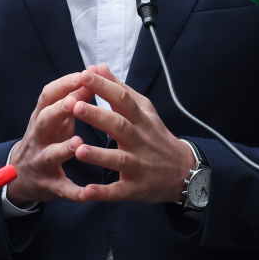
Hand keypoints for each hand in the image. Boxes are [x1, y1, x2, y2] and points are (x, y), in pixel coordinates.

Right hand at [5, 72, 92, 205]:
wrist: (21, 175)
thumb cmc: (47, 138)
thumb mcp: (55, 117)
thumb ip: (73, 98)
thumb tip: (93, 74)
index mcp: (42, 117)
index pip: (49, 95)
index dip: (65, 84)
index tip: (85, 74)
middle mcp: (38, 137)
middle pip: (44, 120)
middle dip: (59, 110)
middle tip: (75, 102)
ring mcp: (41, 161)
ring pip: (50, 154)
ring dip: (63, 148)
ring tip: (78, 143)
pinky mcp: (49, 185)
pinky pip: (61, 188)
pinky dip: (74, 191)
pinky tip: (88, 193)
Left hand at [70, 65, 195, 203]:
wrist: (183, 171)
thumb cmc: (155, 136)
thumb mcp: (143, 110)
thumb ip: (120, 89)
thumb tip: (98, 67)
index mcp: (141, 119)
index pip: (123, 99)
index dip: (104, 87)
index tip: (84, 75)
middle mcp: (140, 141)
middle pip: (119, 126)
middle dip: (98, 117)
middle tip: (75, 106)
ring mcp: (138, 166)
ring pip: (118, 159)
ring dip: (99, 155)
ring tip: (78, 149)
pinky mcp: (135, 188)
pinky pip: (118, 191)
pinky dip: (103, 192)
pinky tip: (86, 192)